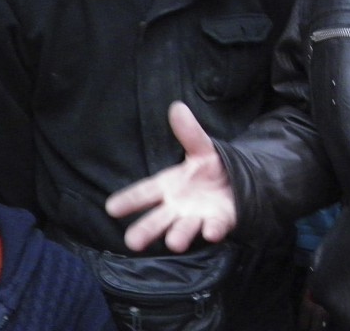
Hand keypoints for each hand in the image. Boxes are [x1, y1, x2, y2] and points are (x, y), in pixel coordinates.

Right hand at [105, 102, 237, 252]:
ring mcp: (197, 217)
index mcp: (169, 186)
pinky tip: (212, 231)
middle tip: (133, 241)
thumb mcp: (201, 148)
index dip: (129, 200)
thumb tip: (177, 106)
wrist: (237, 183)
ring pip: (184, 228)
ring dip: (179, 235)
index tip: (111, 208)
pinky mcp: (219, 222)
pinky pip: (215, 227)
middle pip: (158, 219)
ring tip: (173, 242)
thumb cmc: (210, 169)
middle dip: (147, 230)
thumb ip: (189, 132)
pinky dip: (213, 230)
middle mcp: (178, 206)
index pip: (145, 193)